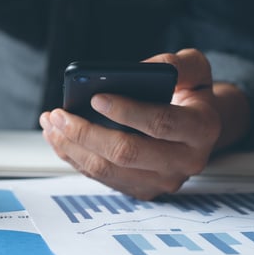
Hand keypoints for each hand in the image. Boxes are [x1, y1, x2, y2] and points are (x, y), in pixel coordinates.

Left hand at [39, 49, 249, 199]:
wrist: (198, 127)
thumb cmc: (191, 94)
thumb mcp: (195, 68)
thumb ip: (175, 64)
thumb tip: (135, 71)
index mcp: (202, 129)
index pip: (161, 123)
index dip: (126, 111)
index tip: (95, 97)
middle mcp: (186, 161)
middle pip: (127, 153)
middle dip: (86, 132)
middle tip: (59, 114)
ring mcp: (162, 181)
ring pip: (108, 169)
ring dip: (72, 147)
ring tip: (51, 123)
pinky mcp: (141, 190)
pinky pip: (101, 178)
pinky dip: (74, 157)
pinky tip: (58, 137)